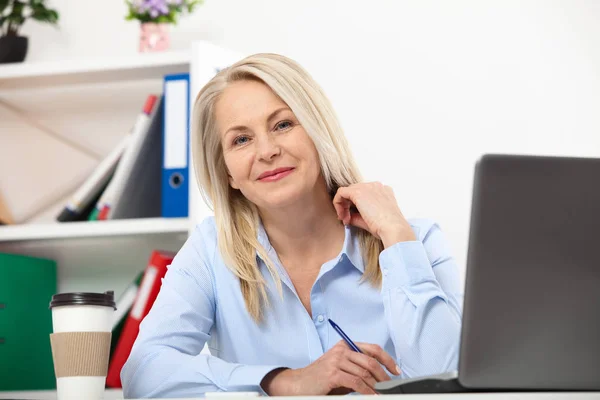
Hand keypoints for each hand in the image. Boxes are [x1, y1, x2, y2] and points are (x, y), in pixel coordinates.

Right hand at [261, 340, 400, 395]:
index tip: (396, 370)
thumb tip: (379, 377)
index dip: (387, 359)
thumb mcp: (342, 369)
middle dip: (384, 376)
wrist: (298, 384)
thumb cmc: (321, 379)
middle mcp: (341, 350)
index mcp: (345, 345)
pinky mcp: (333, 373)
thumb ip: (357, 368)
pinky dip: (367, 391)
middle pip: (371, 361)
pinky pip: (356, 383)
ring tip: (382, 394)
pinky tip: (371, 396)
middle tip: (390, 386)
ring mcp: (336, 360)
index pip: (372, 348)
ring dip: (376, 386)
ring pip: (365, 373)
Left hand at [333, 182, 415, 247]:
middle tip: (347, 220)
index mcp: (382, 191)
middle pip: (354, 191)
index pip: (363, 194)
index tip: (351, 218)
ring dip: (343, 206)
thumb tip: (348, 218)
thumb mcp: (371, 219)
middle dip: (347, 206)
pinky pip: (341, 192)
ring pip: (347, 191)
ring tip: (345, 219)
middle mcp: (375, 186)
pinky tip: (342, 215)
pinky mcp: (358, 192)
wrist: (393, 228)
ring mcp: (367, 187)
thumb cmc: (387, 227)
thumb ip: (358, 216)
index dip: (354, 206)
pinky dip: (338, 203)